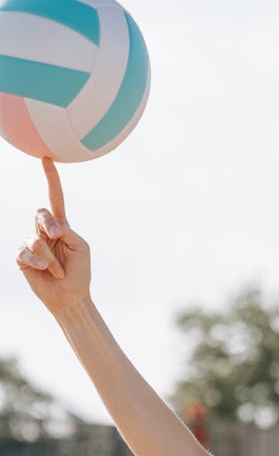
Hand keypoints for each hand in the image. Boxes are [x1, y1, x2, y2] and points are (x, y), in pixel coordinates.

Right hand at [17, 158, 91, 313]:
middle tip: (57, 236)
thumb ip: (67, 231)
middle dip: (48, 225)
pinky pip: (25, 252)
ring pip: (36, 238)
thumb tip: (51, 226)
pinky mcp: (22, 257)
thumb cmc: (79, 273)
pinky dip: (38, 262)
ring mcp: (32, 244)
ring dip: (50, 257)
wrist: (70, 296)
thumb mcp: (80, 247)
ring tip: (57, 271)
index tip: (46, 158)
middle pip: (40, 213)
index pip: (55, 198)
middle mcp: (44, 231)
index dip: (51, 179)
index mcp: (61, 226)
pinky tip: (44, 270)